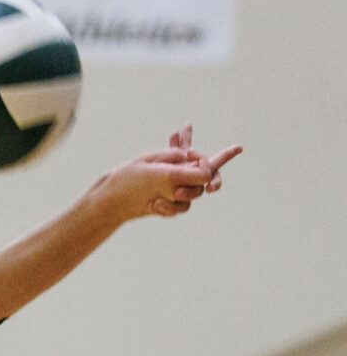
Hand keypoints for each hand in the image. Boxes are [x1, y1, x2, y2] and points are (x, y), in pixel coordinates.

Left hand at [94, 125, 241, 220]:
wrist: (115, 201)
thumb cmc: (133, 180)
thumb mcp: (160, 172)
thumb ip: (185, 172)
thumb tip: (206, 177)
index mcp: (175, 159)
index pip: (201, 154)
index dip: (223, 153)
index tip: (240, 147)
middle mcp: (178, 173)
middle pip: (203, 177)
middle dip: (201, 183)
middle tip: (197, 188)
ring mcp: (174, 190)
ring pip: (194, 195)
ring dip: (182, 196)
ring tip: (162, 197)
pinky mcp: (170, 204)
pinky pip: (181, 208)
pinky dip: (169, 208)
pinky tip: (154, 205)